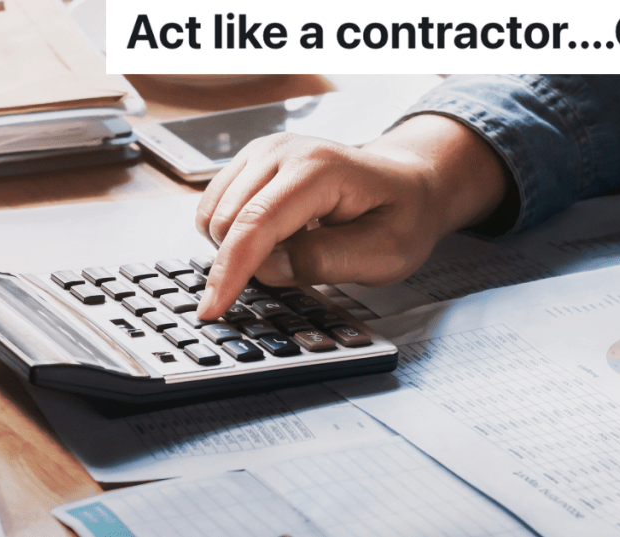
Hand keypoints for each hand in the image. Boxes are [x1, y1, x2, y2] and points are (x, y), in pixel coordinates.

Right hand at [194, 114, 506, 319]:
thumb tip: (267, 268)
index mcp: (320, 168)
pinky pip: (216, 207)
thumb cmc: (401, 218)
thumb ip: (326, 261)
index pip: (258, 223)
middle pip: (227, 221)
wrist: (407, 184)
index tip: (212, 309)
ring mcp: (264, 151)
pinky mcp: (251, 161)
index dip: (230, 271)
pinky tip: (277, 236)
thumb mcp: (383, 255)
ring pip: (213, 215)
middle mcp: (284, 150)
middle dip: (243, 262)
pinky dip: (234, 234)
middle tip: (297, 269)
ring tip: (293, 249)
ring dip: (237, 248)